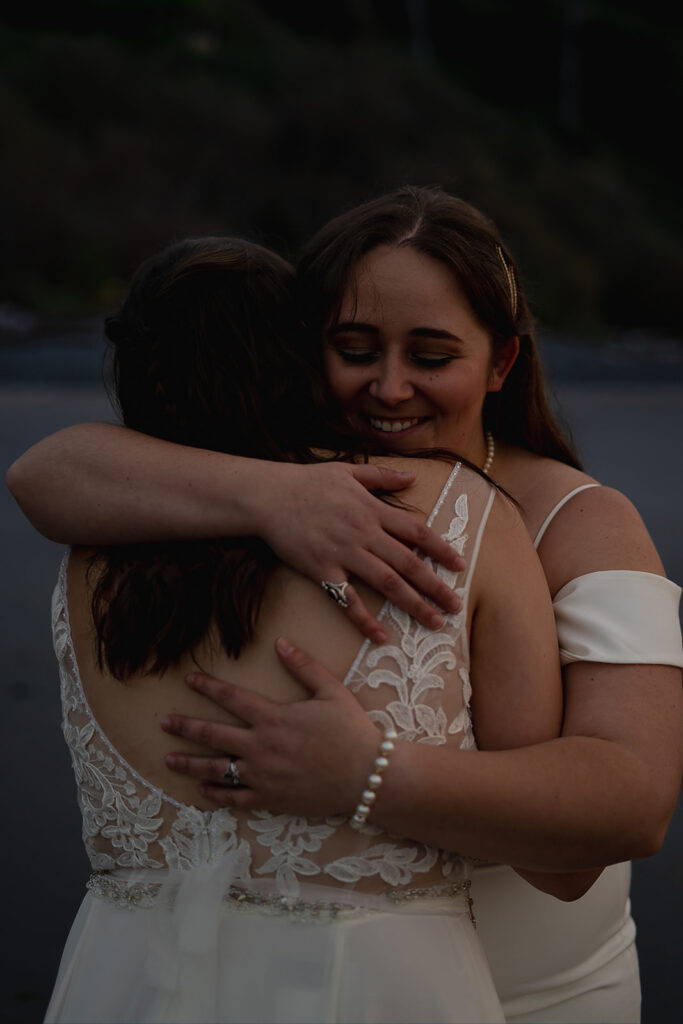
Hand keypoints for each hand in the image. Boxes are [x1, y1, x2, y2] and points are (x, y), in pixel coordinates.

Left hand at [163, 638, 378, 813]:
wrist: (367, 775)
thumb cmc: (352, 730)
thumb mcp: (331, 691)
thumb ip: (304, 666)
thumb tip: (280, 643)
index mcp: (274, 718)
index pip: (231, 698)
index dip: (208, 687)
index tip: (189, 680)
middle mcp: (261, 746)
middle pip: (213, 735)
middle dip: (185, 727)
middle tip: (164, 723)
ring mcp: (263, 775)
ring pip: (217, 769)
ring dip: (190, 764)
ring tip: (169, 760)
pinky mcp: (271, 798)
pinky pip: (236, 798)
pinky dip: (216, 795)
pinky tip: (202, 791)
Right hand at [256, 461, 463, 641]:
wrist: (268, 496)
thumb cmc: (307, 482)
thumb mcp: (348, 470)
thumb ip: (382, 477)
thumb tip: (412, 477)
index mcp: (373, 510)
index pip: (417, 531)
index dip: (441, 549)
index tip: (460, 565)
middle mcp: (364, 534)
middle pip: (409, 563)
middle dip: (436, 586)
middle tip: (457, 606)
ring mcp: (344, 554)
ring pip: (387, 583)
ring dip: (414, 605)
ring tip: (435, 622)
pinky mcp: (323, 571)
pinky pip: (348, 600)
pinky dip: (365, 620)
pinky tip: (382, 636)